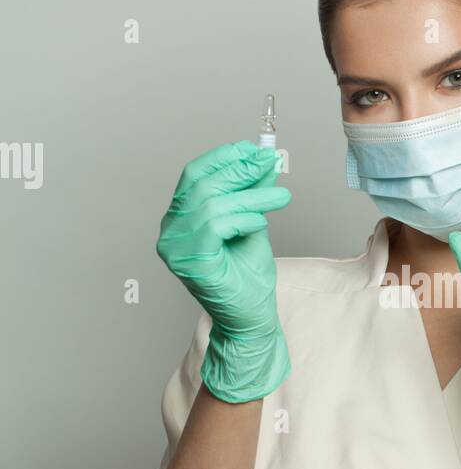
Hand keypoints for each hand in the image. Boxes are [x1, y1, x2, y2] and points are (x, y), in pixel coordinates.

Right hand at [156, 140, 290, 402]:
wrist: (251, 319)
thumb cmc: (247, 277)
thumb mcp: (251, 223)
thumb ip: (251, 194)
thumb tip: (263, 160)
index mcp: (180, 219)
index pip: (194, 175)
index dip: (223, 158)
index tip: (253, 149)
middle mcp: (171, 231)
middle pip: (202, 185)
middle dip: (240, 170)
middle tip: (271, 164)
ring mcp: (175, 248)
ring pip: (212, 204)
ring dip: (251, 196)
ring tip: (281, 198)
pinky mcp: (190, 262)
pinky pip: (216, 225)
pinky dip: (242, 218)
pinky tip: (261, 222)